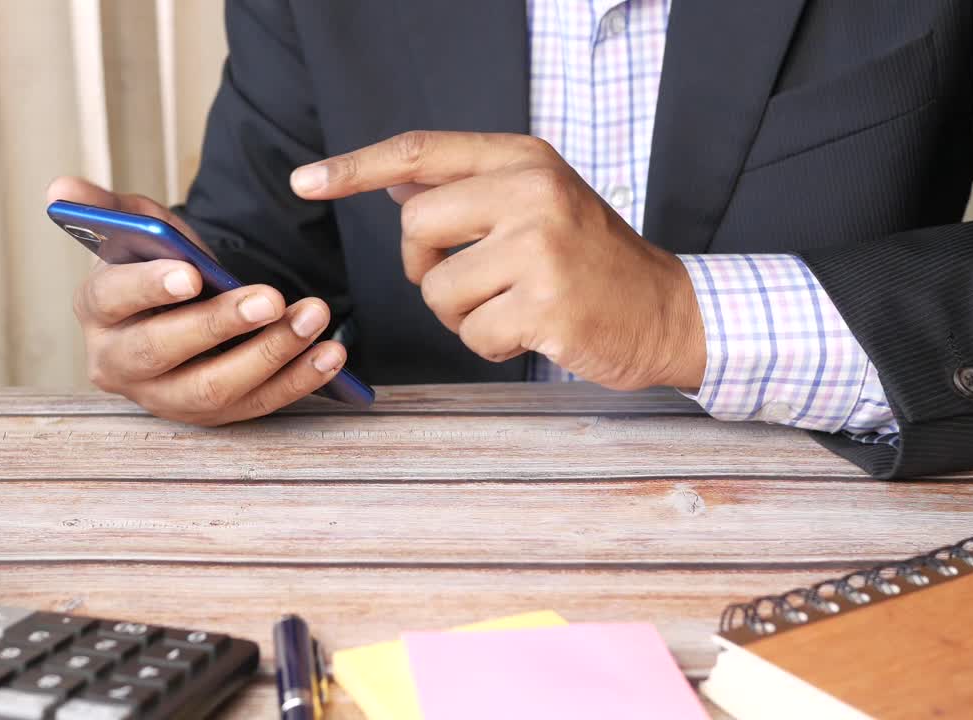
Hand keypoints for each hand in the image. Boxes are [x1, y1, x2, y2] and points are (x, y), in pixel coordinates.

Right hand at [48, 177, 348, 424]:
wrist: (176, 309)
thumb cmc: (154, 263)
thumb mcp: (132, 227)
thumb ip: (104, 206)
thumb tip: (61, 190)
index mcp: (96, 310)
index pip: (114, 300)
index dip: (151, 288)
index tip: (191, 273)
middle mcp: (119, 364)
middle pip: (165, 352)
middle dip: (220, 325)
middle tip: (270, 297)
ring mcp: (164, 398)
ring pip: (214, 388)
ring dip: (270, 352)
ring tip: (313, 315)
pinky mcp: (209, 416)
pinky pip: (257, 405)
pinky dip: (298, 380)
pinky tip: (331, 354)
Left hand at [289, 132, 704, 389]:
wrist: (667, 312)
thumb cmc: (591, 261)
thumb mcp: (538, 202)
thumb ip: (469, 189)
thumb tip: (392, 183)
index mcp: (524, 160)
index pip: (418, 152)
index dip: (353, 167)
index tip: (304, 181)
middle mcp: (532, 193)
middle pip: (415, 229)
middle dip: (426, 267)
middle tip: (473, 279)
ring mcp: (540, 249)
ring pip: (437, 291)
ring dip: (463, 314)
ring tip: (514, 305)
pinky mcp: (545, 306)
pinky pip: (471, 335)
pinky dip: (491, 344)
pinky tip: (533, 330)